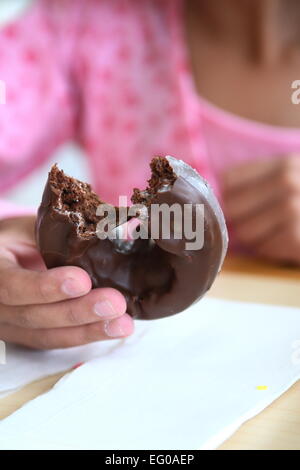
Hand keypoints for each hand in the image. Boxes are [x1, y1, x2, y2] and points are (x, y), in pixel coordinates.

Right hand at [0, 216, 132, 348]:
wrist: (5, 260)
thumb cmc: (20, 240)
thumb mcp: (28, 229)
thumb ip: (56, 235)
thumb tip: (111, 234)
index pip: (12, 285)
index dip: (46, 287)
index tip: (82, 281)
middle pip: (33, 316)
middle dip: (77, 312)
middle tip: (115, 303)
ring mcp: (9, 325)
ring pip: (47, 335)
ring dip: (89, 330)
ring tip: (122, 323)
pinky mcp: (28, 336)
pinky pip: (56, 341)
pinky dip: (87, 335)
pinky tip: (114, 328)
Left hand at [221, 156, 299, 263]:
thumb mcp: (296, 176)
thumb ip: (262, 179)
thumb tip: (220, 193)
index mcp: (285, 165)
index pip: (230, 180)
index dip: (231, 195)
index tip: (243, 202)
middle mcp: (288, 184)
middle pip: (232, 207)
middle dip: (241, 218)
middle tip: (258, 220)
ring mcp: (294, 211)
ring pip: (245, 232)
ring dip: (256, 237)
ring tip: (276, 231)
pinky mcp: (298, 238)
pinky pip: (264, 249)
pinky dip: (272, 249)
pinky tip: (286, 241)